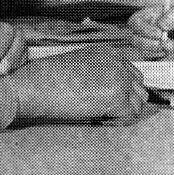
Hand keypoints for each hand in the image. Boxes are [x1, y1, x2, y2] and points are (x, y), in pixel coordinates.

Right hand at [10, 48, 147, 124]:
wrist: (34, 86)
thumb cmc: (47, 79)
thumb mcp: (79, 66)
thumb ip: (99, 73)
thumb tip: (107, 92)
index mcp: (109, 53)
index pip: (132, 75)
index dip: (121, 92)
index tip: (107, 102)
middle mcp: (119, 62)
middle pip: (139, 88)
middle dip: (126, 102)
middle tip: (105, 112)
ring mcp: (120, 78)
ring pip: (139, 103)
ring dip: (123, 112)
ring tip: (101, 116)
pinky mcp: (117, 96)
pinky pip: (131, 116)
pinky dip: (119, 122)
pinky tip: (100, 120)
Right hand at [128, 6, 173, 59]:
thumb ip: (173, 15)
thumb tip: (161, 24)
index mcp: (152, 17)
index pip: (135, 21)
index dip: (142, 28)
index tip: (159, 32)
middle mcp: (148, 31)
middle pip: (135, 39)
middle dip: (150, 43)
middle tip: (166, 42)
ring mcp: (151, 45)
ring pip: (142, 51)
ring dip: (158, 51)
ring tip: (173, 46)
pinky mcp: (157, 57)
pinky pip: (152, 61)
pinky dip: (163, 58)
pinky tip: (173, 52)